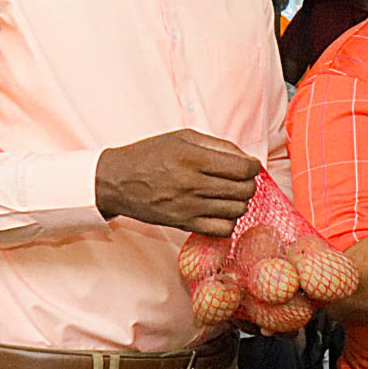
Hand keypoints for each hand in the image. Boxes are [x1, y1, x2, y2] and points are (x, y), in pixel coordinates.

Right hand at [95, 129, 262, 236]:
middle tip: (238, 180)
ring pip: (237, 211)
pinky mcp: (183, 224)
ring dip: (238, 202)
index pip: (243, 169)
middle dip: (248, 184)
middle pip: (244, 191)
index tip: (247, 166)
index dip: (253, 167)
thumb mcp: (183, 138)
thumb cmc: (150, 155)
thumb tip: (248, 159)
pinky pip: (223, 230)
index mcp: (193, 158)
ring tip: (226, 194)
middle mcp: (192, 184)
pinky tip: (218, 211)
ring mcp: (188, 207)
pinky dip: (227, 221)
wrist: (115, 181)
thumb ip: (219, 145)